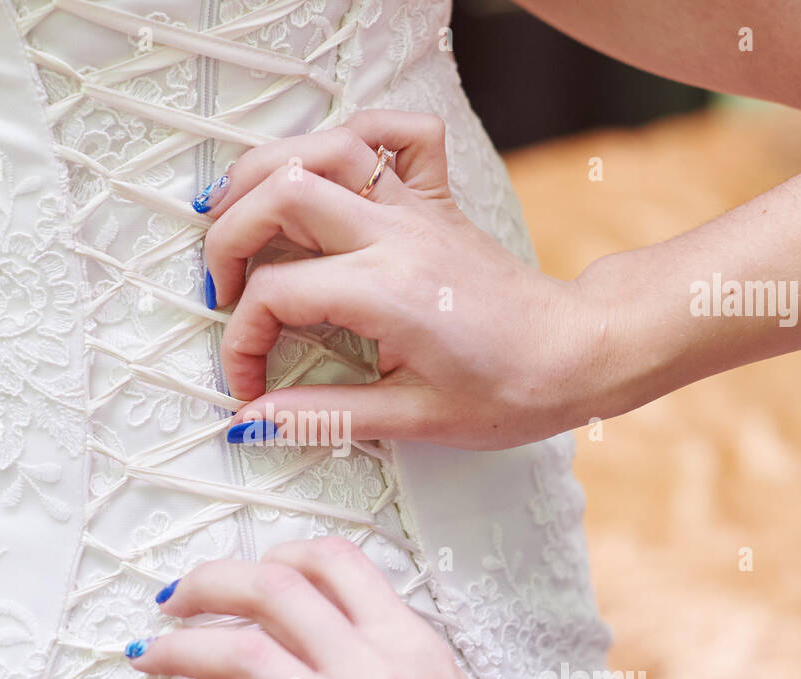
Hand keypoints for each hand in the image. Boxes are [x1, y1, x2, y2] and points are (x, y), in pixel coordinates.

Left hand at [126, 537, 587, 678]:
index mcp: (408, 645)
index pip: (329, 562)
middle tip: (177, 599)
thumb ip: (389, 646)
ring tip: (152, 653)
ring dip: (177, 648)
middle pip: (268, 590)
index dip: (272, 555)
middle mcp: (369, 677)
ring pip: (234, 654)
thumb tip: (328, 623)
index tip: (246, 570)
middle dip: (207, 584)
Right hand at [199, 110, 642, 449]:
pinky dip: (354, 136)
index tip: (250, 385)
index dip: (242, 343)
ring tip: (243, 216)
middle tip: (222, 289)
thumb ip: (326, 416)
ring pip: (326, 147)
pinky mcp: (435, 203)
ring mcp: (417, 210)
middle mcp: (396, 235)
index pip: (276, 295)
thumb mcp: (414, 419)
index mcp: (386, 292)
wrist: (578, 354)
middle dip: (228, 238)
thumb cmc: (511, 390)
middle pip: (282, 194)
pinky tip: (329, 173)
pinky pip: (396, 135)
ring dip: (269, 173)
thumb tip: (256, 421)